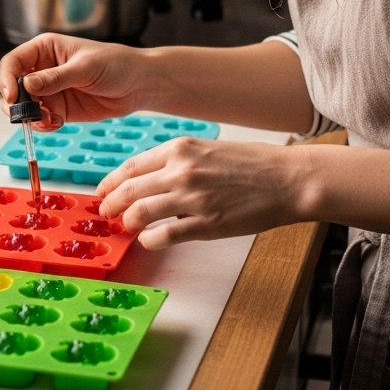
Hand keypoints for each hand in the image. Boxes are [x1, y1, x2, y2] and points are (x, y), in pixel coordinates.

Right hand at [0, 33, 150, 129]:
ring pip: (26, 106)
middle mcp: (44, 69)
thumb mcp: (86, 68)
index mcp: (46, 49)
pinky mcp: (59, 109)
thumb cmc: (116, 64)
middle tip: (26, 115)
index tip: (12, 96)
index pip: (14, 62)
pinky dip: (43, 125)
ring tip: (48, 120)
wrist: (139, 85)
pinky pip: (41, 119)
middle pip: (15, 86)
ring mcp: (51, 90)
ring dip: (30, 117)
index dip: (7, 78)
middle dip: (17, 103)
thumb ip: (56, 77)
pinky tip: (56, 123)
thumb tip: (27, 83)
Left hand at [97, 137, 300, 247]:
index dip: (112, 181)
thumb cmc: (252, 163)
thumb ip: (177, 162)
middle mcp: (181, 170)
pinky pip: (165, 235)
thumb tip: (151, 180)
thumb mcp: (207, 149)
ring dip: (128, 222)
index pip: (131, 166)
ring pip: (141, 212)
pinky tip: (149, 240)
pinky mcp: (207, 224)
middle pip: (129, 189)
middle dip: (111, 204)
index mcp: (180, 148)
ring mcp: (192, 198)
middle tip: (105, 213)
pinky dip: (150, 240)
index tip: (103, 190)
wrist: (287, 179)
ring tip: (126, 227)